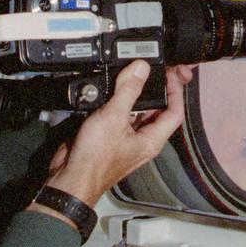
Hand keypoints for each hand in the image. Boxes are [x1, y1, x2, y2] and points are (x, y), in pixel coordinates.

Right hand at [41, 60, 192, 208]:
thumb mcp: (114, 117)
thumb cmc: (95, 160)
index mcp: (151, 140)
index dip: (176, 92)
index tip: (169, 74)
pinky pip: (116, 114)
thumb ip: (129, 90)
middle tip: (147, 70)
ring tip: (127, 75)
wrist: (70, 177)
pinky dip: (114, 101)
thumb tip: (141, 69)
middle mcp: (141, 140)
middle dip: (152, 89)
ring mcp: (124, 138)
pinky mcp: (107, 135)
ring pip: (133, 110)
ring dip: (130, 94)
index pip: (175, 113)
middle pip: (154, 110)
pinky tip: (107, 90)